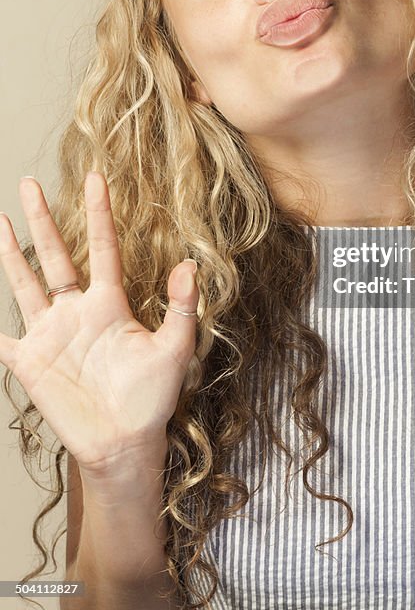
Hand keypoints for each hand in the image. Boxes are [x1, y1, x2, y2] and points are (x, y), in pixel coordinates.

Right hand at [0, 172, 198, 476]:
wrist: (125, 442)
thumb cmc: (152, 396)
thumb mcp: (175, 348)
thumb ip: (182, 307)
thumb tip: (190, 265)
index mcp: (110, 302)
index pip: (102, 248)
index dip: (99, 214)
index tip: (95, 178)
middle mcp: (77, 310)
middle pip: (55, 254)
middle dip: (42, 219)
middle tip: (30, 183)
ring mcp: (50, 333)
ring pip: (24, 283)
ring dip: (9, 253)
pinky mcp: (30, 361)